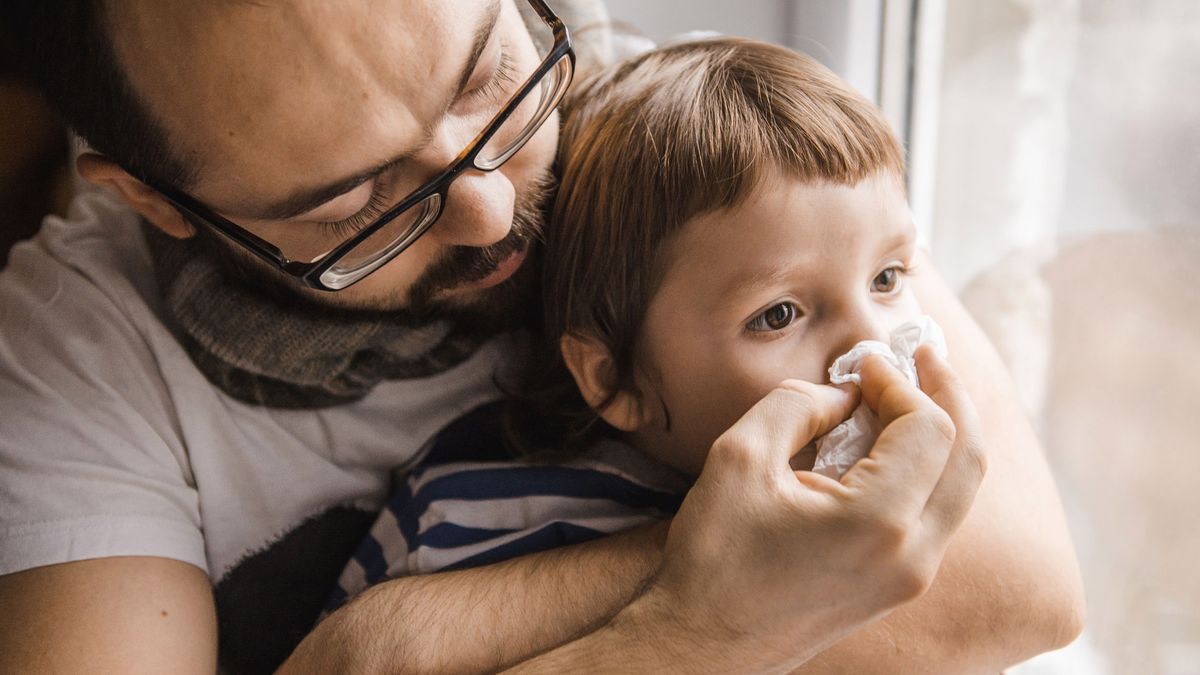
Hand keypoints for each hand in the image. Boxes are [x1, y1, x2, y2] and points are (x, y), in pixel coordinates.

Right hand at [644, 346, 985, 669]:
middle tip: (925, 356)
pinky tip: (894, 444)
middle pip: (968, 458)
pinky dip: (930, 469)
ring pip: (961, 490)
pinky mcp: (897, 588)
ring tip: (912, 393)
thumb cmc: (715, 557)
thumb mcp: (739, 458)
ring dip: (945, 433)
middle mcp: (912, 555)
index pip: (929, 428)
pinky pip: (938, 516)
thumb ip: (796, 406)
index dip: (901, 382)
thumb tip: (843, 396)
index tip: (863, 365)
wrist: (703, 645)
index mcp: (878, 521)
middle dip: (950, 397)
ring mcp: (910, 578)